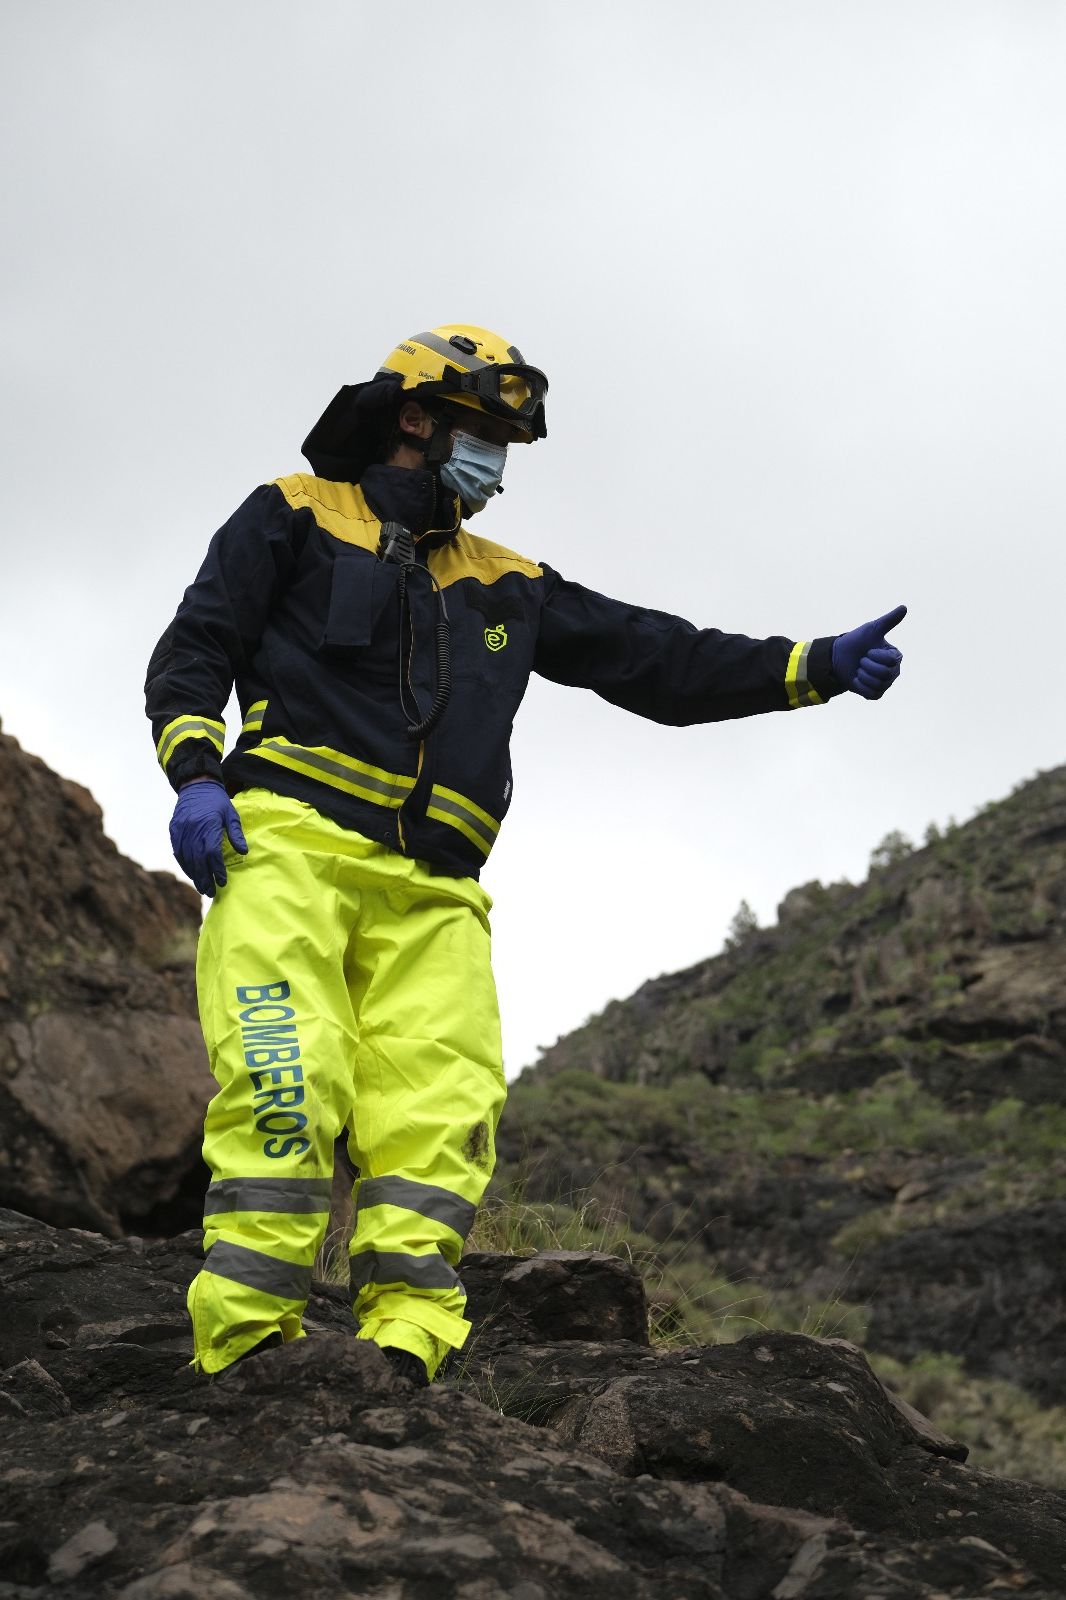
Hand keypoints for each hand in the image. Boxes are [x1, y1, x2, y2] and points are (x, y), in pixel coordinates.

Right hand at [169, 779, 246, 895]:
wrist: (196, 785)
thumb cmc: (217, 801)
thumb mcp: (231, 814)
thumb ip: (236, 833)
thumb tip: (243, 851)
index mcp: (208, 825)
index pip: (211, 853)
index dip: (216, 869)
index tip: (222, 881)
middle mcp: (192, 829)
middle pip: (197, 859)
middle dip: (205, 878)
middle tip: (211, 892)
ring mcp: (181, 830)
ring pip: (186, 858)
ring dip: (194, 874)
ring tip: (202, 887)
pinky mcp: (174, 830)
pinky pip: (178, 851)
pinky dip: (184, 864)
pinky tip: (191, 873)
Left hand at [831, 605, 906, 698]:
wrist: (838, 657)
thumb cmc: (856, 641)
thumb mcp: (872, 629)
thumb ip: (889, 620)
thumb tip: (904, 607)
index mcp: (895, 657)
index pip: (891, 662)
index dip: (876, 656)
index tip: (868, 651)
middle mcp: (894, 671)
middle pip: (885, 674)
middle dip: (867, 666)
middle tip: (862, 660)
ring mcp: (885, 684)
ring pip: (878, 684)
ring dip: (863, 675)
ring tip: (859, 669)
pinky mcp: (875, 694)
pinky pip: (872, 694)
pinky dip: (861, 686)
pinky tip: (857, 679)